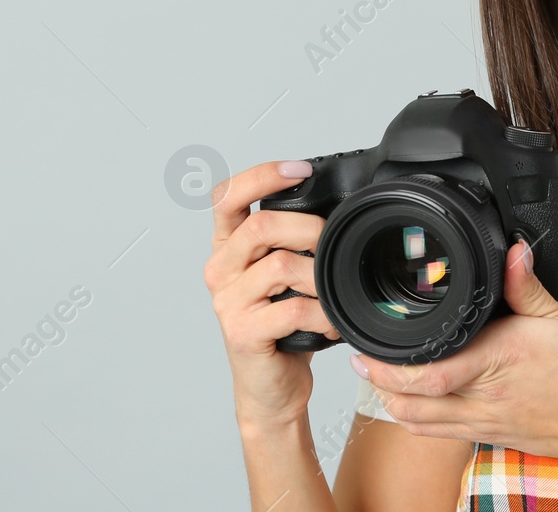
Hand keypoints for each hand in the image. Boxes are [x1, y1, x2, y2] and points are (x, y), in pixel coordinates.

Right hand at [203, 159, 341, 426]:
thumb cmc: (283, 328)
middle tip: (332, 244)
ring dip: (320, 277)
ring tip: (334, 292)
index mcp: (229, 247)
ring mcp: (228, 302)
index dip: (262, 175)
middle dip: (308, 228)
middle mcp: (221, 269)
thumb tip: (336, 210)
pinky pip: (291, 309)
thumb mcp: (284, 277)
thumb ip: (292, 242)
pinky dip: (321, 314)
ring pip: (280, 266)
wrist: (271, 388)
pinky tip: (331, 322)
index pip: (228, 195)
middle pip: (260, 225)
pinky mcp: (243, 332)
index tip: (300, 169)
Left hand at [355, 239, 557, 466]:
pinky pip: (443, 433)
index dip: (389, 364)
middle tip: (359, 358)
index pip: (430, 372)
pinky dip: (419, 419)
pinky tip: (414, 401)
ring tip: (377, 376)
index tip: (368, 343)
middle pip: (412, 402)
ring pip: (421, 422)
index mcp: (501, 362)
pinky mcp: (495, 435)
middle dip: (378, 382)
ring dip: (392, 402)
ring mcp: (489, 422)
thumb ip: (526, 286)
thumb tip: (509, 251)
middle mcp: (488, 399)